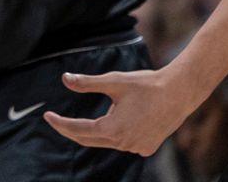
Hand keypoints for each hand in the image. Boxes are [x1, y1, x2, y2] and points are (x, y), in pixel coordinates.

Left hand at [43, 67, 198, 155]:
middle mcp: (125, 144)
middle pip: (89, 139)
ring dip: (95, 131)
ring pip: (106, 142)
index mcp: (114, 129)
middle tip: (56, 119)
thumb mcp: (114, 81)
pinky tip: (116, 123)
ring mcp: (137, 148)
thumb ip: (87, 83)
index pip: (78, 130)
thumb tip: (65, 79)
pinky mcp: (147, 147)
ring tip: (88, 118)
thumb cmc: (146, 85)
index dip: (60, 124)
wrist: (180, 92)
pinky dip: (114, 134)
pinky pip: (122, 143)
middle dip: (71, 130)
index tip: (47, 116)